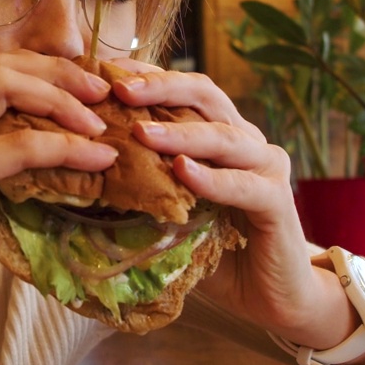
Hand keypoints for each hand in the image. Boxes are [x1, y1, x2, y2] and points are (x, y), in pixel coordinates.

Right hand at [0, 51, 116, 364]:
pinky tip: (96, 159)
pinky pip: (15, 146)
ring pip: (1, 86)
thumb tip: (56, 168)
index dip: (36, 71)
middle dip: (54, 70)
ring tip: (99, 122)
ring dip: (60, 98)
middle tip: (99, 90)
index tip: (80, 91)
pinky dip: (62, 147)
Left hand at [105, 59, 354, 348]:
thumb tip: (86, 173)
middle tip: (119, 89)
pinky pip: (243, 184)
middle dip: (161, 87)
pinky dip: (212, 178)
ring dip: (180, 132)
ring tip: (142, 132)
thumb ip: (145, 188)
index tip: (108, 69)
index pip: (186, 90)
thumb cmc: (217, 251)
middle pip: (206, 95)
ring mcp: (266, 168)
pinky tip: (184, 172)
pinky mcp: (277, 202)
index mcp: (221, 134)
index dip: (150, 76)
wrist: (272, 295)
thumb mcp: (173, 213)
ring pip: (223, 136)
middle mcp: (247, 141)